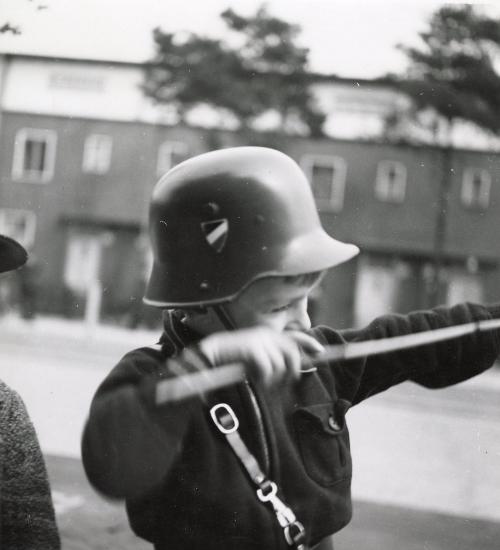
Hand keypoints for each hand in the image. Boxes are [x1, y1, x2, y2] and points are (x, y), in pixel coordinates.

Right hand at [199, 328, 323, 385]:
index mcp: (268, 335)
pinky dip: (264, 378)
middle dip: (292, 371)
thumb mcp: (256, 357)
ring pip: (281, 365)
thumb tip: (292, 368)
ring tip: (262, 381)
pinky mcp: (253, 349)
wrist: (211, 354)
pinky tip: (255, 379)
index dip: (309, 343)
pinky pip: (269, 369)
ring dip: (273, 378)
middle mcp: (266, 335)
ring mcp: (260, 341)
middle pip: (293, 354)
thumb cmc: (233, 359)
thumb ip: (273, 358)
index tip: (320, 352)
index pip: (295, 337)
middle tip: (285, 382)